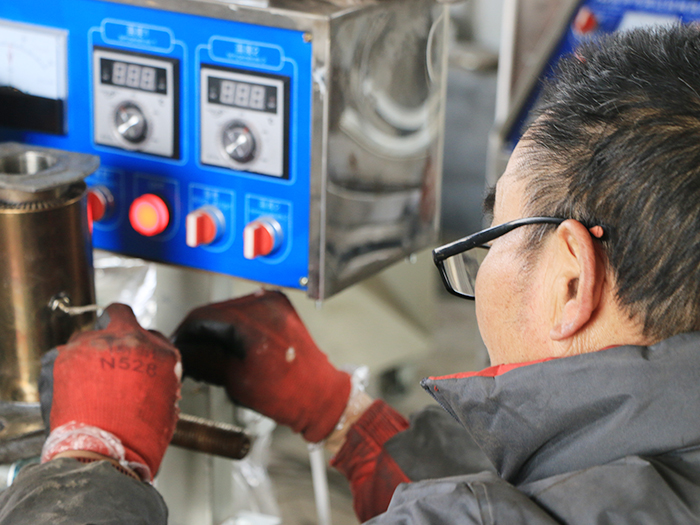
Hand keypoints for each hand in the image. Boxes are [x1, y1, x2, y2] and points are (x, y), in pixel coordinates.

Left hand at [40, 304, 180, 481]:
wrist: (105, 453)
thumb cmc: (138, 438)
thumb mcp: (167, 405)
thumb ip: (160, 380)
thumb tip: (149, 378)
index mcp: (161, 353)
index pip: (153, 336)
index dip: (142, 347)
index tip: (134, 357)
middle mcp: (131, 340)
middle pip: (120, 315)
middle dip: (115, 327)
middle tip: (110, 349)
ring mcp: (97, 344)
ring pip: (89, 333)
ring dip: (91, 349)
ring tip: (87, 377)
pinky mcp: (67, 356)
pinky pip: (65, 352)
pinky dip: (68, 364)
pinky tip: (72, 385)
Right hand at [172, 290, 350, 442]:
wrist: (319, 394)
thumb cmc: (286, 393)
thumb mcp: (234, 380)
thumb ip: (203, 361)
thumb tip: (181, 353)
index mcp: (252, 320)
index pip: (201, 318)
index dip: (183, 335)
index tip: (176, 348)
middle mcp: (265, 303)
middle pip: (214, 311)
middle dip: (198, 333)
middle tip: (187, 353)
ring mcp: (274, 302)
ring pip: (228, 309)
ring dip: (214, 329)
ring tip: (208, 353)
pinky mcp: (280, 306)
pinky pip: (245, 311)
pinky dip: (233, 326)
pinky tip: (228, 345)